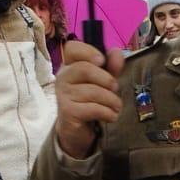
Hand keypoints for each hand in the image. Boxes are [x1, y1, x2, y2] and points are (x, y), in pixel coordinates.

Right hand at [55, 40, 126, 157]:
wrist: (76, 130)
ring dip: (112, 100)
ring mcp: (63, 95)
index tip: (102, 61)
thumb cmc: (89, 102)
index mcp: (70, 66)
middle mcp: (63, 77)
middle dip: (107, 79)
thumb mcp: (102, 82)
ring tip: (116, 107)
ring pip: (93, 91)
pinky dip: (108, 113)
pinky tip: (111, 116)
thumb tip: (117, 52)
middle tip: (116, 89)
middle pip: (86, 68)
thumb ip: (110, 67)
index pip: (72, 48)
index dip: (88, 51)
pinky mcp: (68, 112)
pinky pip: (94, 108)